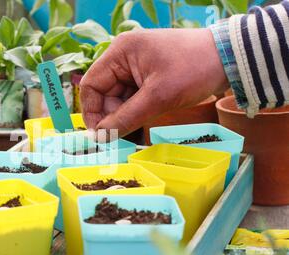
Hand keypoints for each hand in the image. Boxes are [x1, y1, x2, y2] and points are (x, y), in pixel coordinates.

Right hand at [79, 28, 228, 137]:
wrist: (229, 59)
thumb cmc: (194, 69)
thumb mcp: (158, 97)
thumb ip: (126, 118)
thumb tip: (102, 137)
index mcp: (120, 52)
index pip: (90, 85)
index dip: (91, 112)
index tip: (100, 136)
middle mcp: (123, 57)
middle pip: (103, 93)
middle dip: (111, 115)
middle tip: (121, 136)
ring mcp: (135, 66)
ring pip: (118, 98)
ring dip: (124, 115)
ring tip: (138, 127)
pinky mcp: (147, 75)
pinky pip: (132, 97)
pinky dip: (135, 110)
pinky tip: (145, 119)